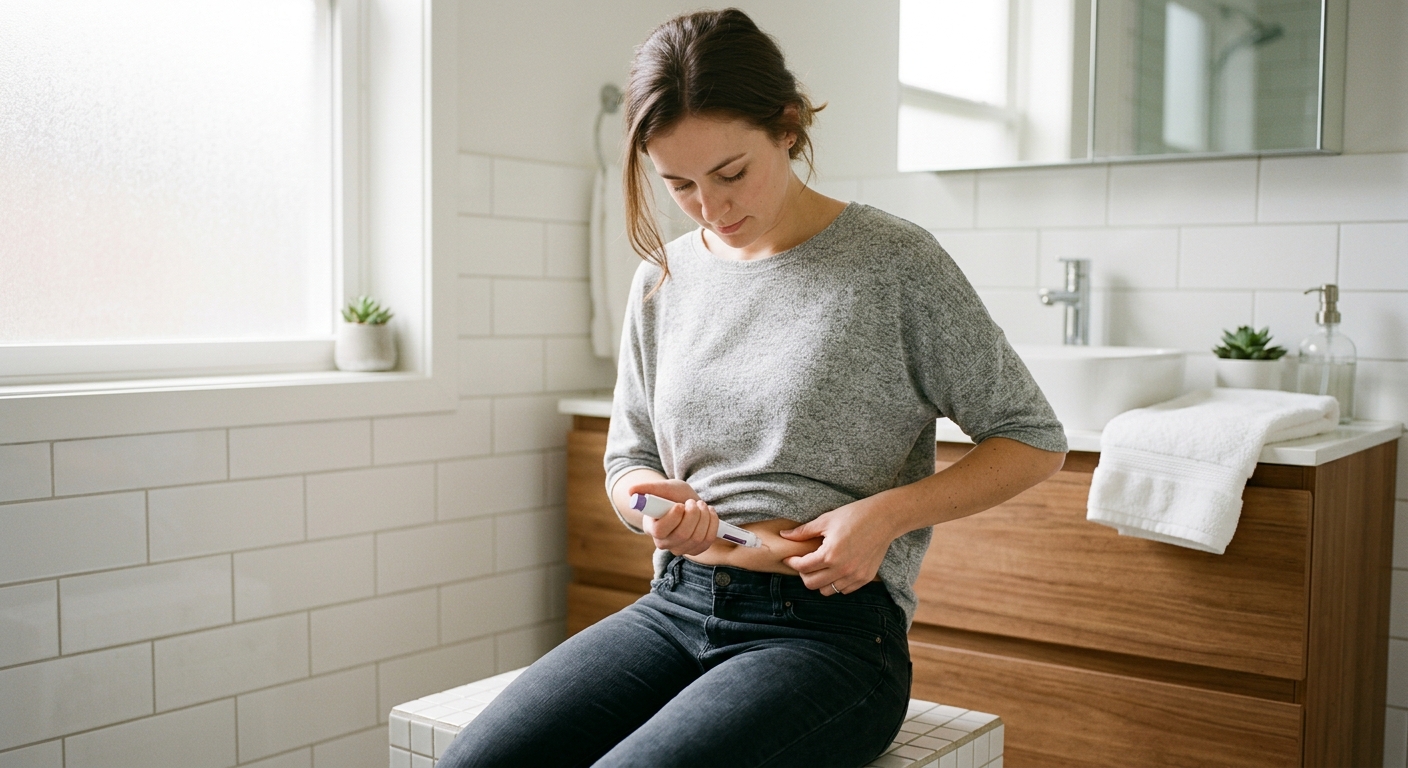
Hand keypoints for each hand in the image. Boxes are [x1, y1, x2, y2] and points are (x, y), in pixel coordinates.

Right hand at [625, 479, 719, 556]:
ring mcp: (681, 549)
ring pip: (697, 538)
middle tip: (693, 502)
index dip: (673, 518)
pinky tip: (709, 513)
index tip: (680, 505)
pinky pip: (708, 540)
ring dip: (704, 517)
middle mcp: (665, 543)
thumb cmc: (671, 497)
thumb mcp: (662, 488)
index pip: (661, 530)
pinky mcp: (696, 550)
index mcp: (653, 529)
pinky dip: (712, 524)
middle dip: (692, 515)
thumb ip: (647, 489)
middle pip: (682, 535)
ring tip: (701, 505)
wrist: (685, 504)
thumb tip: (631, 491)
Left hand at [778, 498, 894, 595]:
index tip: (789, 558)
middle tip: (803, 563)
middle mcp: (842, 569)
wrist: (884, 518)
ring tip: (820, 567)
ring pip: (827, 591)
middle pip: (812, 584)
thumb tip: (783, 535)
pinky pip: (844, 590)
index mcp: (830, 554)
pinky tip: (835, 570)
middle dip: (803, 574)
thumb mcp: (826, 520)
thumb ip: (803, 531)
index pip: (802, 567)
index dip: (792, 562)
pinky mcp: (865, 578)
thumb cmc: (854, 515)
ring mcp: (855, 576)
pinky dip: (836, 583)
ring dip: (820, 581)